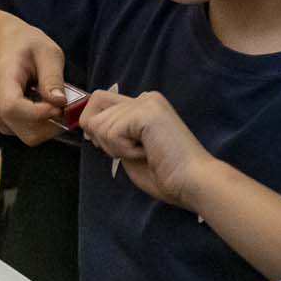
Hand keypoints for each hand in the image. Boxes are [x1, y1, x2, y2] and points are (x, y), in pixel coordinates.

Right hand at [0, 18, 69, 145]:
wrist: (2, 47)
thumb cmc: (24, 46)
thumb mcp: (47, 52)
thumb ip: (53, 78)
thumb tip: (60, 102)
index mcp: (2, 78)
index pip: (12, 107)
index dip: (39, 114)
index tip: (60, 107)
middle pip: (22, 129)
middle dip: (51, 124)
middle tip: (65, 107)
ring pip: (26, 135)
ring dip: (47, 125)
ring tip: (52, 102)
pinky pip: (24, 133)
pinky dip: (40, 125)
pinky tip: (41, 106)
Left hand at [80, 90, 217, 211]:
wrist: (193, 183)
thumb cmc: (166, 175)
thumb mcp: (129, 150)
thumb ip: (113, 135)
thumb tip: (88, 126)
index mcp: (143, 105)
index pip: (99, 101)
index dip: (96, 127)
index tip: (116, 148)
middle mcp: (144, 98)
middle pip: (94, 107)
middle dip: (102, 138)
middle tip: (131, 151)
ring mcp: (146, 102)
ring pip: (99, 124)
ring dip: (116, 148)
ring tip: (145, 153)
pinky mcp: (146, 112)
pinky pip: (111, 132)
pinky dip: (123, 150)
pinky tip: (146, 152)